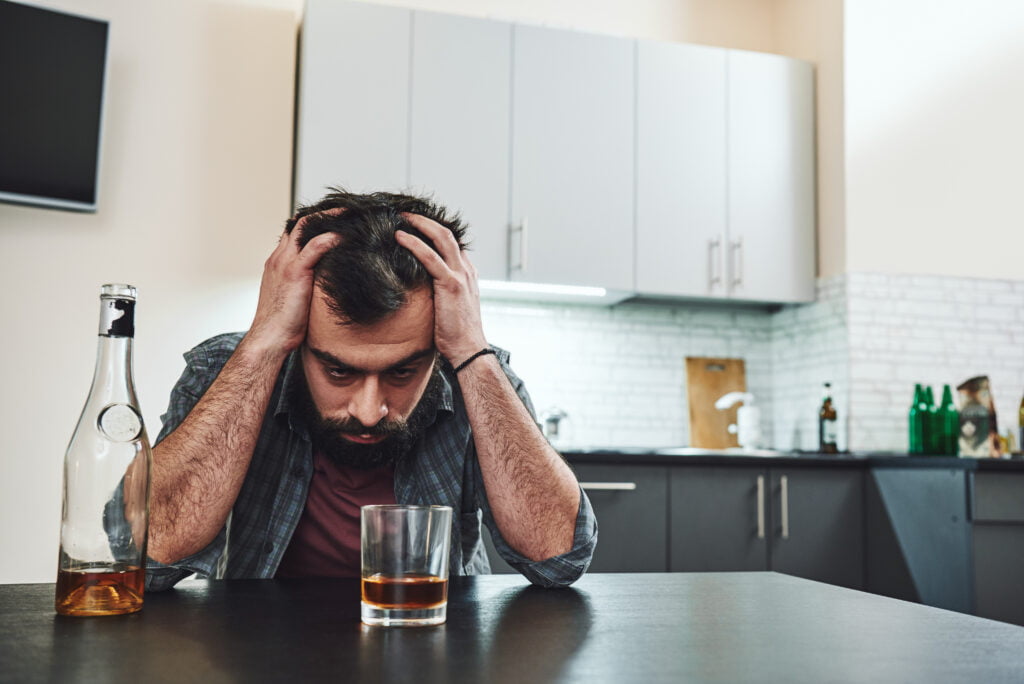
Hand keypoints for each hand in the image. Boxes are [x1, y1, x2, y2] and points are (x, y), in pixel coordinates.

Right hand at [247, 211, 341, 353]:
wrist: (269, 339)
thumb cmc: (283, 325)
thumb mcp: (294, 298)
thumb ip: (306, 285)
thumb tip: (327, 283)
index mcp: (277, 263)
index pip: (295, 232)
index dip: (316, 223)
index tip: (336, 221)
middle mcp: (279, 257)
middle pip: (300, 222)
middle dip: (324, 214)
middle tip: (348, 211)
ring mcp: (285, 262)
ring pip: (306, 227)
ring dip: (329, 218)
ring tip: (351, 215)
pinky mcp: (294, 272)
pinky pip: (314, 246)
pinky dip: (331, 238)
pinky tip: (346, 236)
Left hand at [395, 214, 487, 366]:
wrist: (468, 349)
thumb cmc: (456, 334)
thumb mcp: (449, 307)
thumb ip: (439, 292)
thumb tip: (417, 288)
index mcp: (467, 274)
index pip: (450, 244)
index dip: (432, 232)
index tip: (414, 226)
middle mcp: (466, 270)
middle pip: (447, 234)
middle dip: (425, 221)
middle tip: (405, 215)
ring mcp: (460, 275)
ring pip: (441, 238)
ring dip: (420, 224)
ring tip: (401, 218)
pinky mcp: (451, 284)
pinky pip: (431, 257)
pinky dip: (415, 244)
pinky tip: (400, 238)